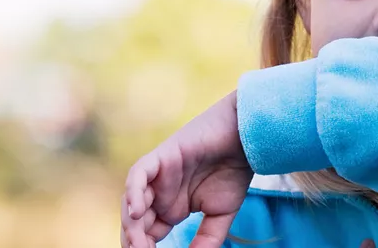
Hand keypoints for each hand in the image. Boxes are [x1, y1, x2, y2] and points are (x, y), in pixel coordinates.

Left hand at [121, 91, 253, 247]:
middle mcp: (159, 193)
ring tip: (139, 245)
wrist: (246, 140)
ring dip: (132, 225)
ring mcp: (157, 175)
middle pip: (136, 222)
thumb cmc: (234, 172)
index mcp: (170, 208)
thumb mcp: (220, 216)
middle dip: (135, 242)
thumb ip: (206, 240)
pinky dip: (134, 193)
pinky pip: (138, 176)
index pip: (148, 234)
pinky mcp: (160, 157)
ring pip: (132, 202)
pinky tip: (137, 213)